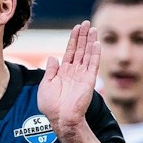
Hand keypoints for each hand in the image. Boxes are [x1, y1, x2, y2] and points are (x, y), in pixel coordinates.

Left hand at [38, 21, 98, 135]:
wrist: (61, 118)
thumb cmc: (51, 105)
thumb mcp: (45, 84)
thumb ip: (50, 70)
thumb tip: (52, 56)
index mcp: (63, 72)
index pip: (70, 51)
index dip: (73, 39)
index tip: (76, 28)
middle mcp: (74, 71)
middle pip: (80, 49)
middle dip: (83, 36)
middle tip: (86, 23)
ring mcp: (82, 75)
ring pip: (87, 54)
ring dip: (90, 41)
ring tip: (92, 28)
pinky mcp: (89, 80)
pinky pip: (93, 64)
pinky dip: (95, 54)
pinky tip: (96, 43)